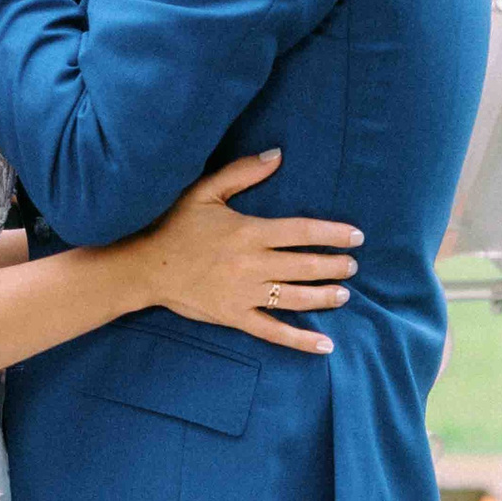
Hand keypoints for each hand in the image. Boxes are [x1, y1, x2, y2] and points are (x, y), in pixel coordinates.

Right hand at [116, 151, 362, 354]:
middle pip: (304, 266)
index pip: (301, 231)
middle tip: (353, 267)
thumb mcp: (204, 190)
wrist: (145, 266)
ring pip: (294, 298)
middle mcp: (252, 264)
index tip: (356, 236)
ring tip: (344, 295)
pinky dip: (300, 339)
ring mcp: (244, 293)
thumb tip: (278, 155)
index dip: (332, 233)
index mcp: (249, 232)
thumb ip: (243, 172)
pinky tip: (325, 344)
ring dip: (324, 297)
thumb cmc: (175, 225)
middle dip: (334, 266)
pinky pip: (273, 331)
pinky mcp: (235, 316)